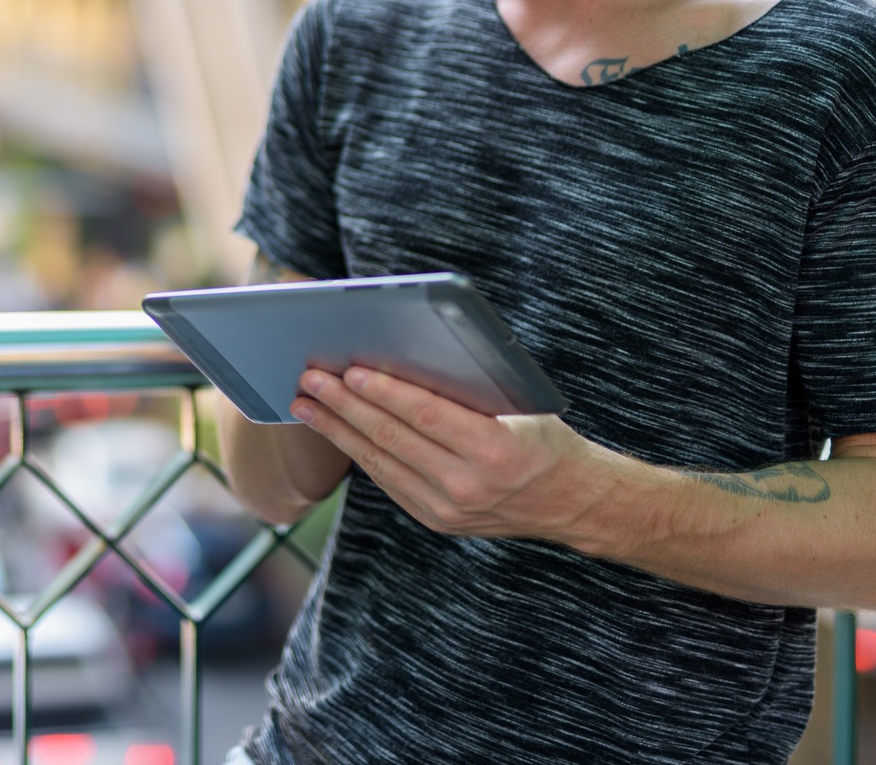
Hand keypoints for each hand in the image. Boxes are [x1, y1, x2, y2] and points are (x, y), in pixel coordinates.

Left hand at [290, 365, 610, 542]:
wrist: (570, 503)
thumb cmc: (543, 437)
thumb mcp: (520, 406)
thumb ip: (468, 389)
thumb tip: (406, 353)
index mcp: (496, 450)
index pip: (428, 416)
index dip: (385, 393)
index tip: (350, 371)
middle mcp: (468, 486)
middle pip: (394, 439)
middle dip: (346, 407)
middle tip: (310, 378)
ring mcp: (448, 510)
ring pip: (380, 462)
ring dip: (338, 430)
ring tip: (305, 402)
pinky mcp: (434, 520)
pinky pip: (387, 480)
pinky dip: (358, 451)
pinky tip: (335, 428)